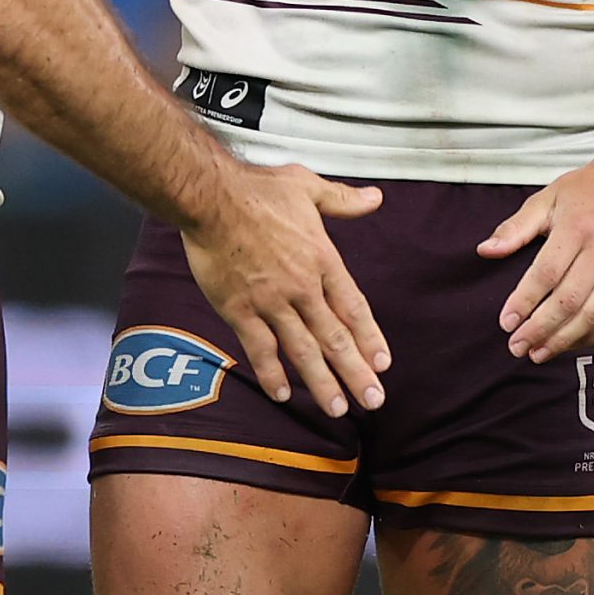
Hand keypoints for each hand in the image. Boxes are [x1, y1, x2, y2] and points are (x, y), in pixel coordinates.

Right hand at [179, 163, 389, 417]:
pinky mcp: (239, 309)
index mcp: (322, 259)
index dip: (369, 338)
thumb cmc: (256, 189)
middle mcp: (302, 287)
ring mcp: (271, 302)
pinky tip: (281, 393)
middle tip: (373, 400)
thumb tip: (375, 198)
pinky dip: (271, 372)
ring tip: (338, 408)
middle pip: (335, 338)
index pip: (354, 307)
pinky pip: (260, 348)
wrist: (211, 197)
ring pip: (303, 350)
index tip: (382, 363)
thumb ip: (342, 200)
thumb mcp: (307, 186)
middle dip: (356, 373)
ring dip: (322, 382)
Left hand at [479, 141, 593, 362]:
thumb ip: (515, 228)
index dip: (524, 302)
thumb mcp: (546, 199)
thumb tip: (485, 250)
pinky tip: (570, 343)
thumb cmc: (587, 190)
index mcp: (576, 229)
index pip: (546, 274)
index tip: (506, 323)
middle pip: (569, 301)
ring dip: (564, 340)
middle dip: (540, 330)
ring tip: (539, 352)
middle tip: (517, 347)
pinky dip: (593, 336)